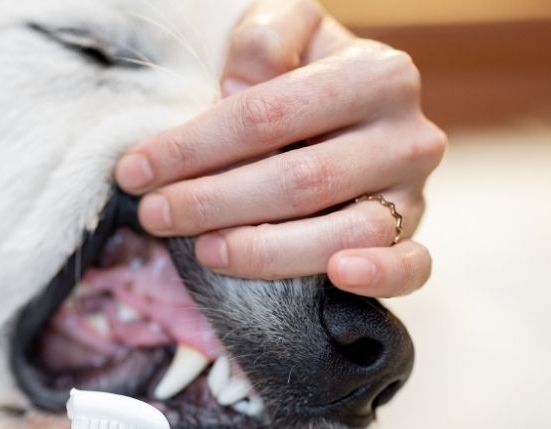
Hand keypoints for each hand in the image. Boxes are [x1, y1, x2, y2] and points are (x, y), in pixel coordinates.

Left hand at [116, 0, 446, 296]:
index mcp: (376, 74)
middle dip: (214, 201)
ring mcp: (414, 190)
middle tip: (154, 215)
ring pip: (345, 232)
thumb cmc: (300, 71)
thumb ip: (264, 39)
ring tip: (205, 251)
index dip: (195, 146)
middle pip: (301, 179)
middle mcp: (407, 133)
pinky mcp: (414, 237)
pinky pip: (412, 265)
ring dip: (267, 250)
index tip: (135, 171)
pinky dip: (381, 276)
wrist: (348, 107)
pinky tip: (338, 276)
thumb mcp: (281, 29)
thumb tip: (240, 84)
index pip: (269, 115)